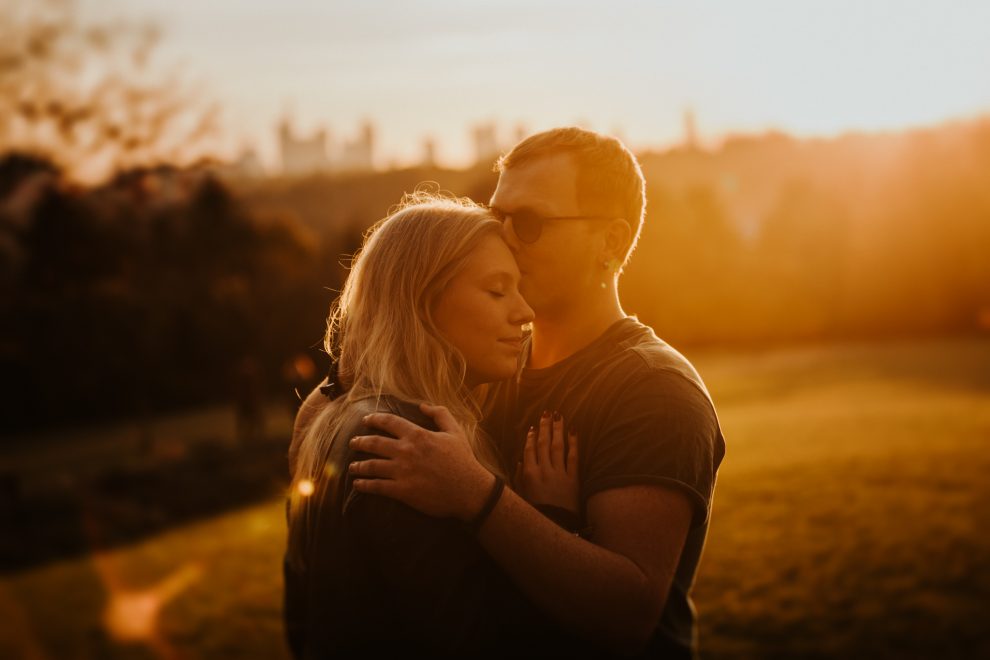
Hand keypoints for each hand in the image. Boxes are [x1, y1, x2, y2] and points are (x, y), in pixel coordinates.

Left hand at [348, 403, 494, 521]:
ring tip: (352, 466)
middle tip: (353, 443)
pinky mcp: (402, 491)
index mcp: (418, 435)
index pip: (389, 422)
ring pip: (372, 465)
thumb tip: (422, 405)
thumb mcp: (455, 431)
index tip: (365, 420)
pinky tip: (358, 484)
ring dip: (358, 465)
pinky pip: (377, 486)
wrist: (469, 490)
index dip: (374, 419)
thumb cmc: (463, 460)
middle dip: (360, 442)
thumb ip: (440, 414)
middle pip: (374, 443)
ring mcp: (402, 472)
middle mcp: (406, 451)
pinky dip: (364, 485)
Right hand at [515, 410, 579, 513]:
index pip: (529, 450)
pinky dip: (574, 443)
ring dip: (558, 429)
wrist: (554, 526)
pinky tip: (574, 431)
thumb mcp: (521, 496)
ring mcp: (559, 473)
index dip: (531, 437)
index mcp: (529, 474)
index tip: (533, 426)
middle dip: (545, 427)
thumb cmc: (535, 513)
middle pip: (543, 443)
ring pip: (557, 446)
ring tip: (559, 416)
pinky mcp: (573, 479)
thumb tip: (520, 461)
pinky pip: (574, 457)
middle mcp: (543, 470)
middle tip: (547, 413)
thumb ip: (519, 478)